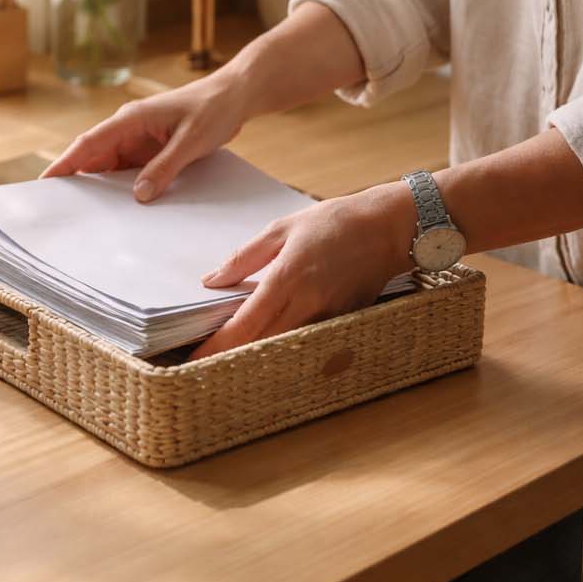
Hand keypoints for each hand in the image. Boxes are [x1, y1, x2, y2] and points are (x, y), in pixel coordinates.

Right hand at [42, 77, 249, 201]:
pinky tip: (122, 211)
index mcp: (130, 119)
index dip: (64, 165)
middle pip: (93, 159)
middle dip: (76, 183)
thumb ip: (165, 167)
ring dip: (100, 190)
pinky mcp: (151, 151)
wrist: (235, 97)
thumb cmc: (213, 109)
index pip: (88, 144)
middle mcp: (128, 130)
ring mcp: (139, 141)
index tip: (45, 184)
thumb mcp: (191, 140)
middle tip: (59, 212)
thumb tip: (139, 196)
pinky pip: (130, 173)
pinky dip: (123, 190)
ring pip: (110, 169)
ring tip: (85, 219)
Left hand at [191, 182, 416, 358]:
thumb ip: (244, 257)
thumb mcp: (282, 228)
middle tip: (202, 359)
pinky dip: (282, 341)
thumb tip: (212, 280)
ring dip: (254, 351)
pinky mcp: (341, 320)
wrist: (389, 228)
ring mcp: (326, 316)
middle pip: (259, 344)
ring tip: (228, 350)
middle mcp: (306, 304)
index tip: (193, 357)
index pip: (243, 326)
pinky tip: (267, 337)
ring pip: (281, 345)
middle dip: (229, 355)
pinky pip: (304, 338)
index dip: (216, 347)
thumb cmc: (336, 222)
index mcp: (286, 280)